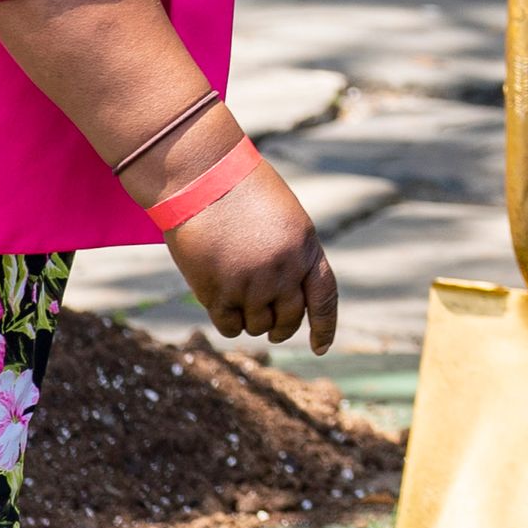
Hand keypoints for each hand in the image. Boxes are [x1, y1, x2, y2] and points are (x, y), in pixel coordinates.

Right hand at [152, 126, 338, 349]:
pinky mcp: (218, 292)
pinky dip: (229, 324)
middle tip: (274, 330)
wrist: (203, 179)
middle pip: (290, 319)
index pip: (325, 298)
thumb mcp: (284, 220)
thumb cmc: (242, 192)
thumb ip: (292, 255)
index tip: (320, 348)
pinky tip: (224, 310)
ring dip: (252, 322)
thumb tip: (288, 294)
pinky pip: (230, 326)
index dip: (324, 327)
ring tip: (242, 303)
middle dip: (282, 328)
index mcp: (306, 249)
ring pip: (258, 326)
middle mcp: (284, 271)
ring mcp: (251, 284)